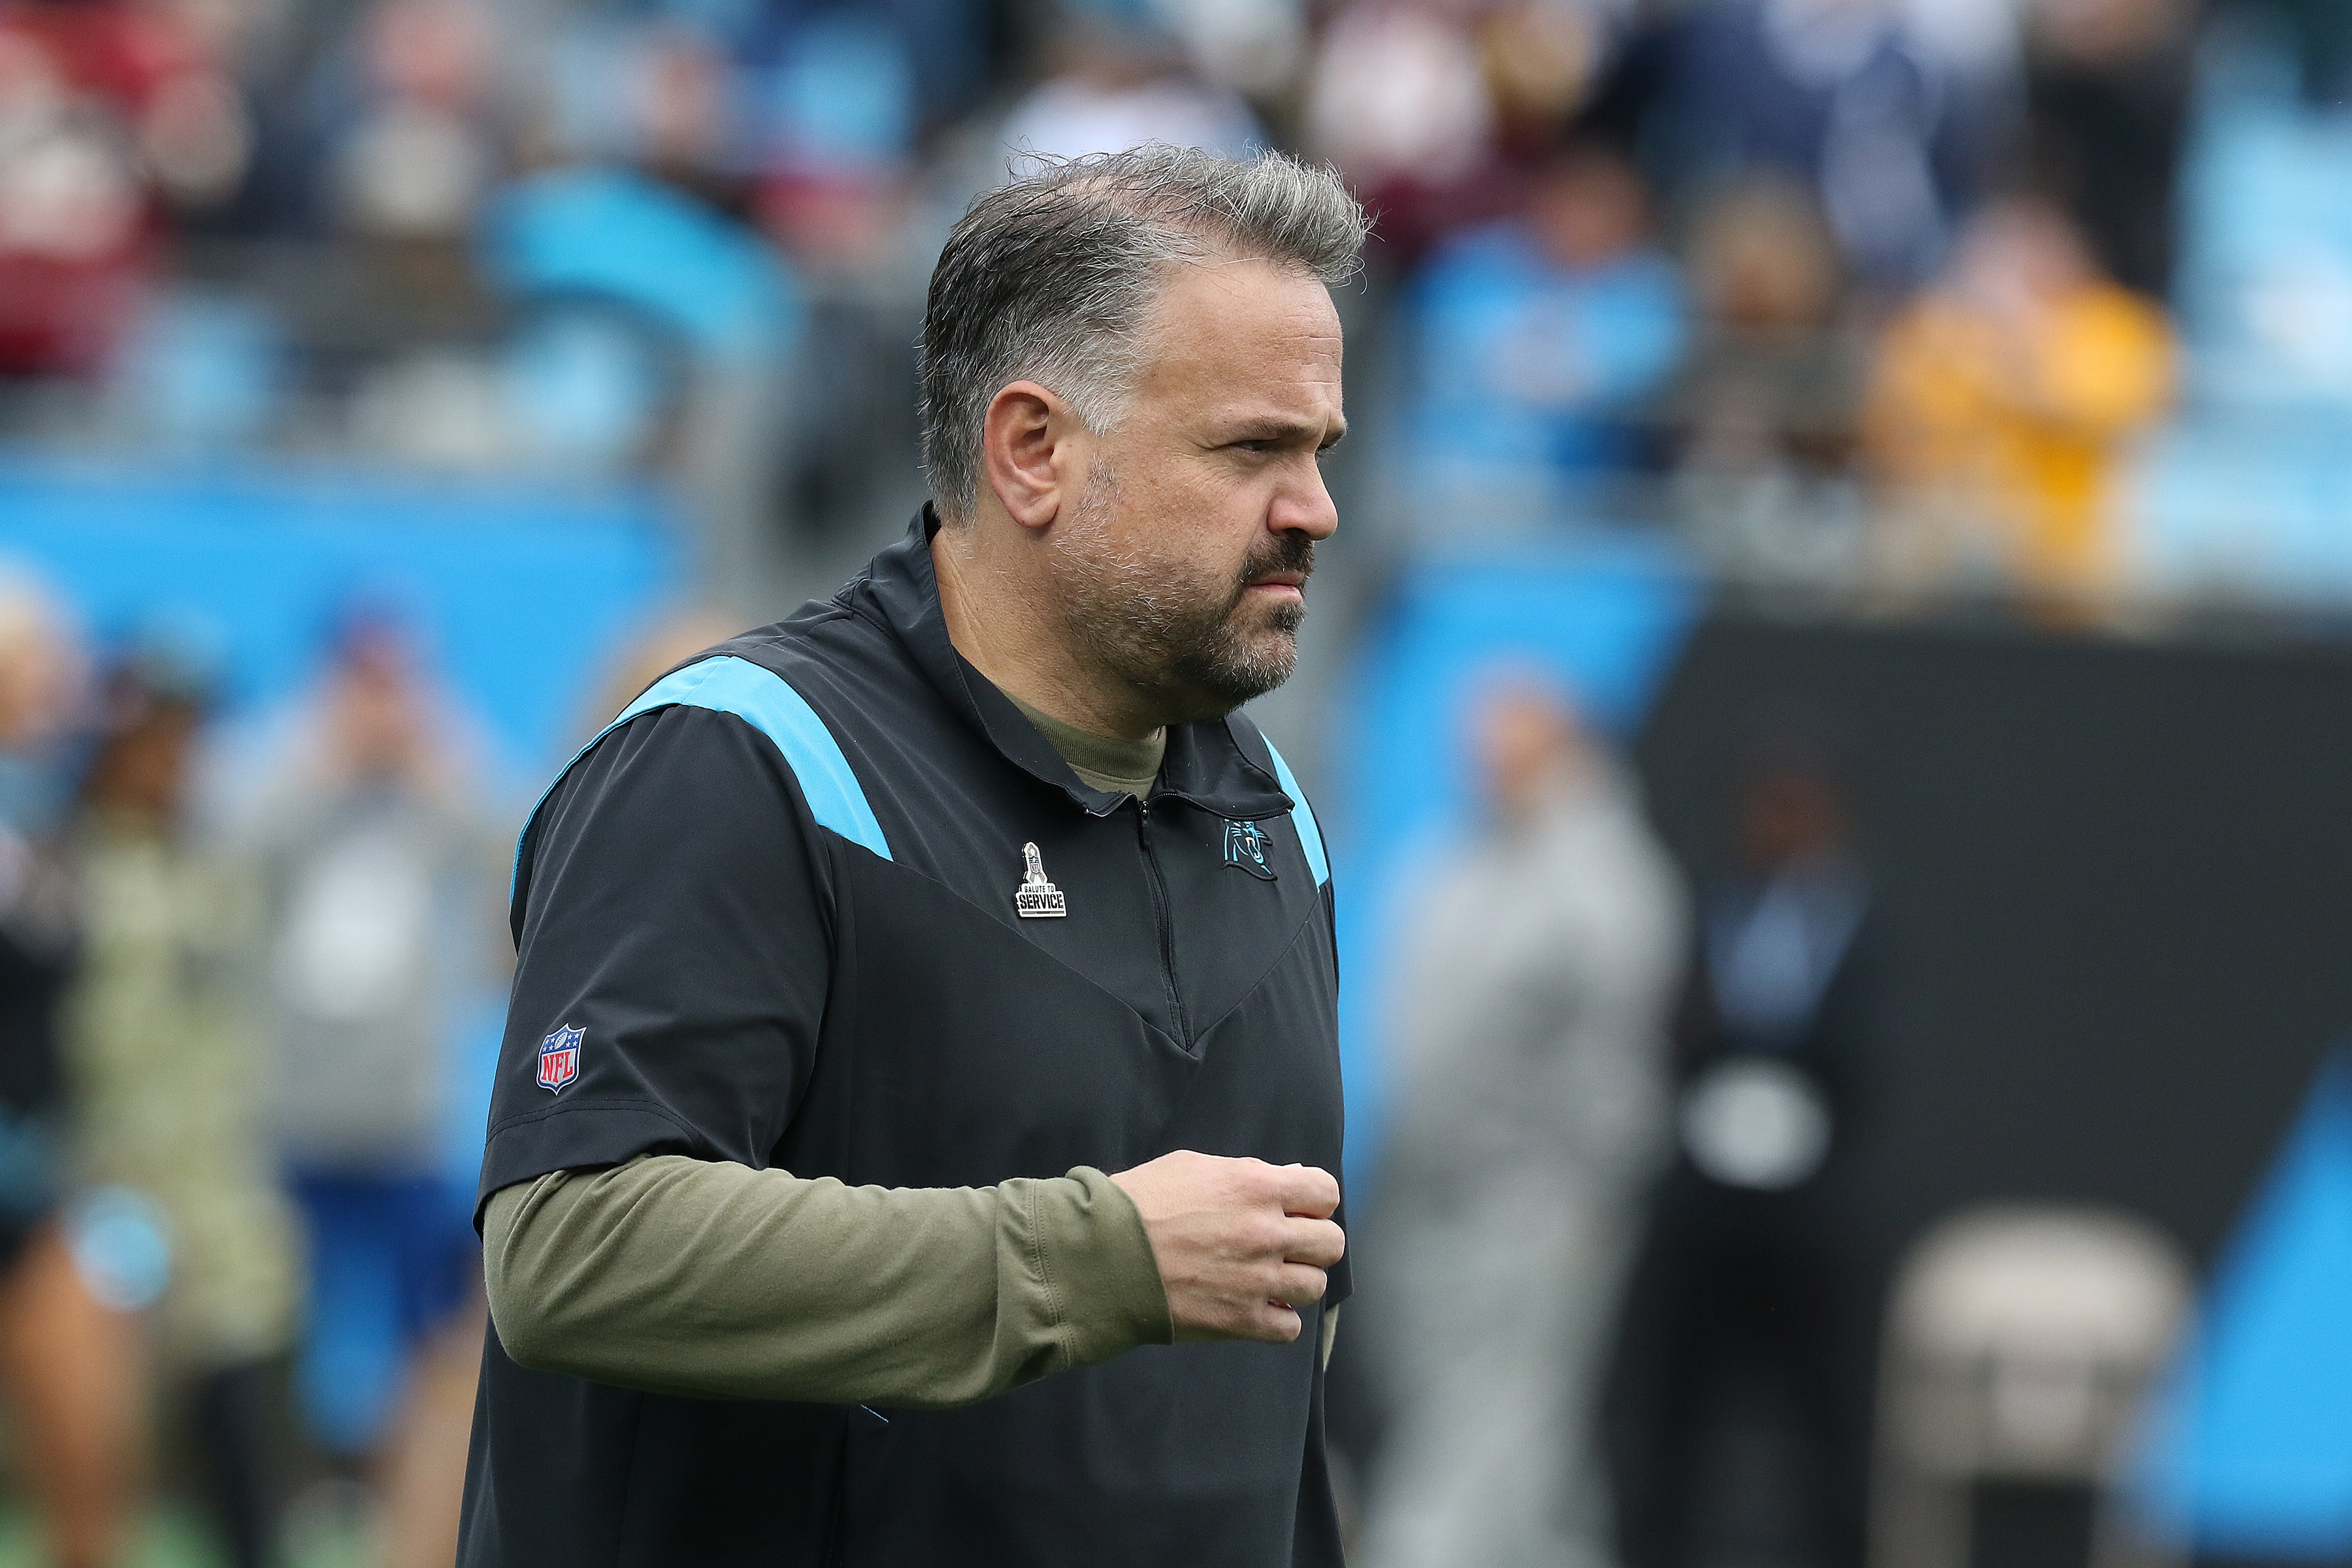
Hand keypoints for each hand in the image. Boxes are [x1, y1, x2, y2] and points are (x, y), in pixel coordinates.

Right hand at [1109, 1152, 1343, 1344]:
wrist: (1100, 1256)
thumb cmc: (1139, 1203)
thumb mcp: (1193, 1167)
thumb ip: (1248, 1173)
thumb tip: (1291, 1180)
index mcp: (1255, 1187)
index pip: (1325, 1192)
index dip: (1313, 1201)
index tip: (1296, 1209)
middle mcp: (1265, 1233)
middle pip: (1331, 1243)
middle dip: (1312, 1242)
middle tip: (1285, 1246)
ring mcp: (1256, 1280)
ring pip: (1316, 1286)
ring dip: (1296, 1281)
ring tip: (1267, 1278)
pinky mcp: (1239, 1321)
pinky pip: (1289, 1327)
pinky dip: (1277, 1319)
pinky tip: (1255, 1306)